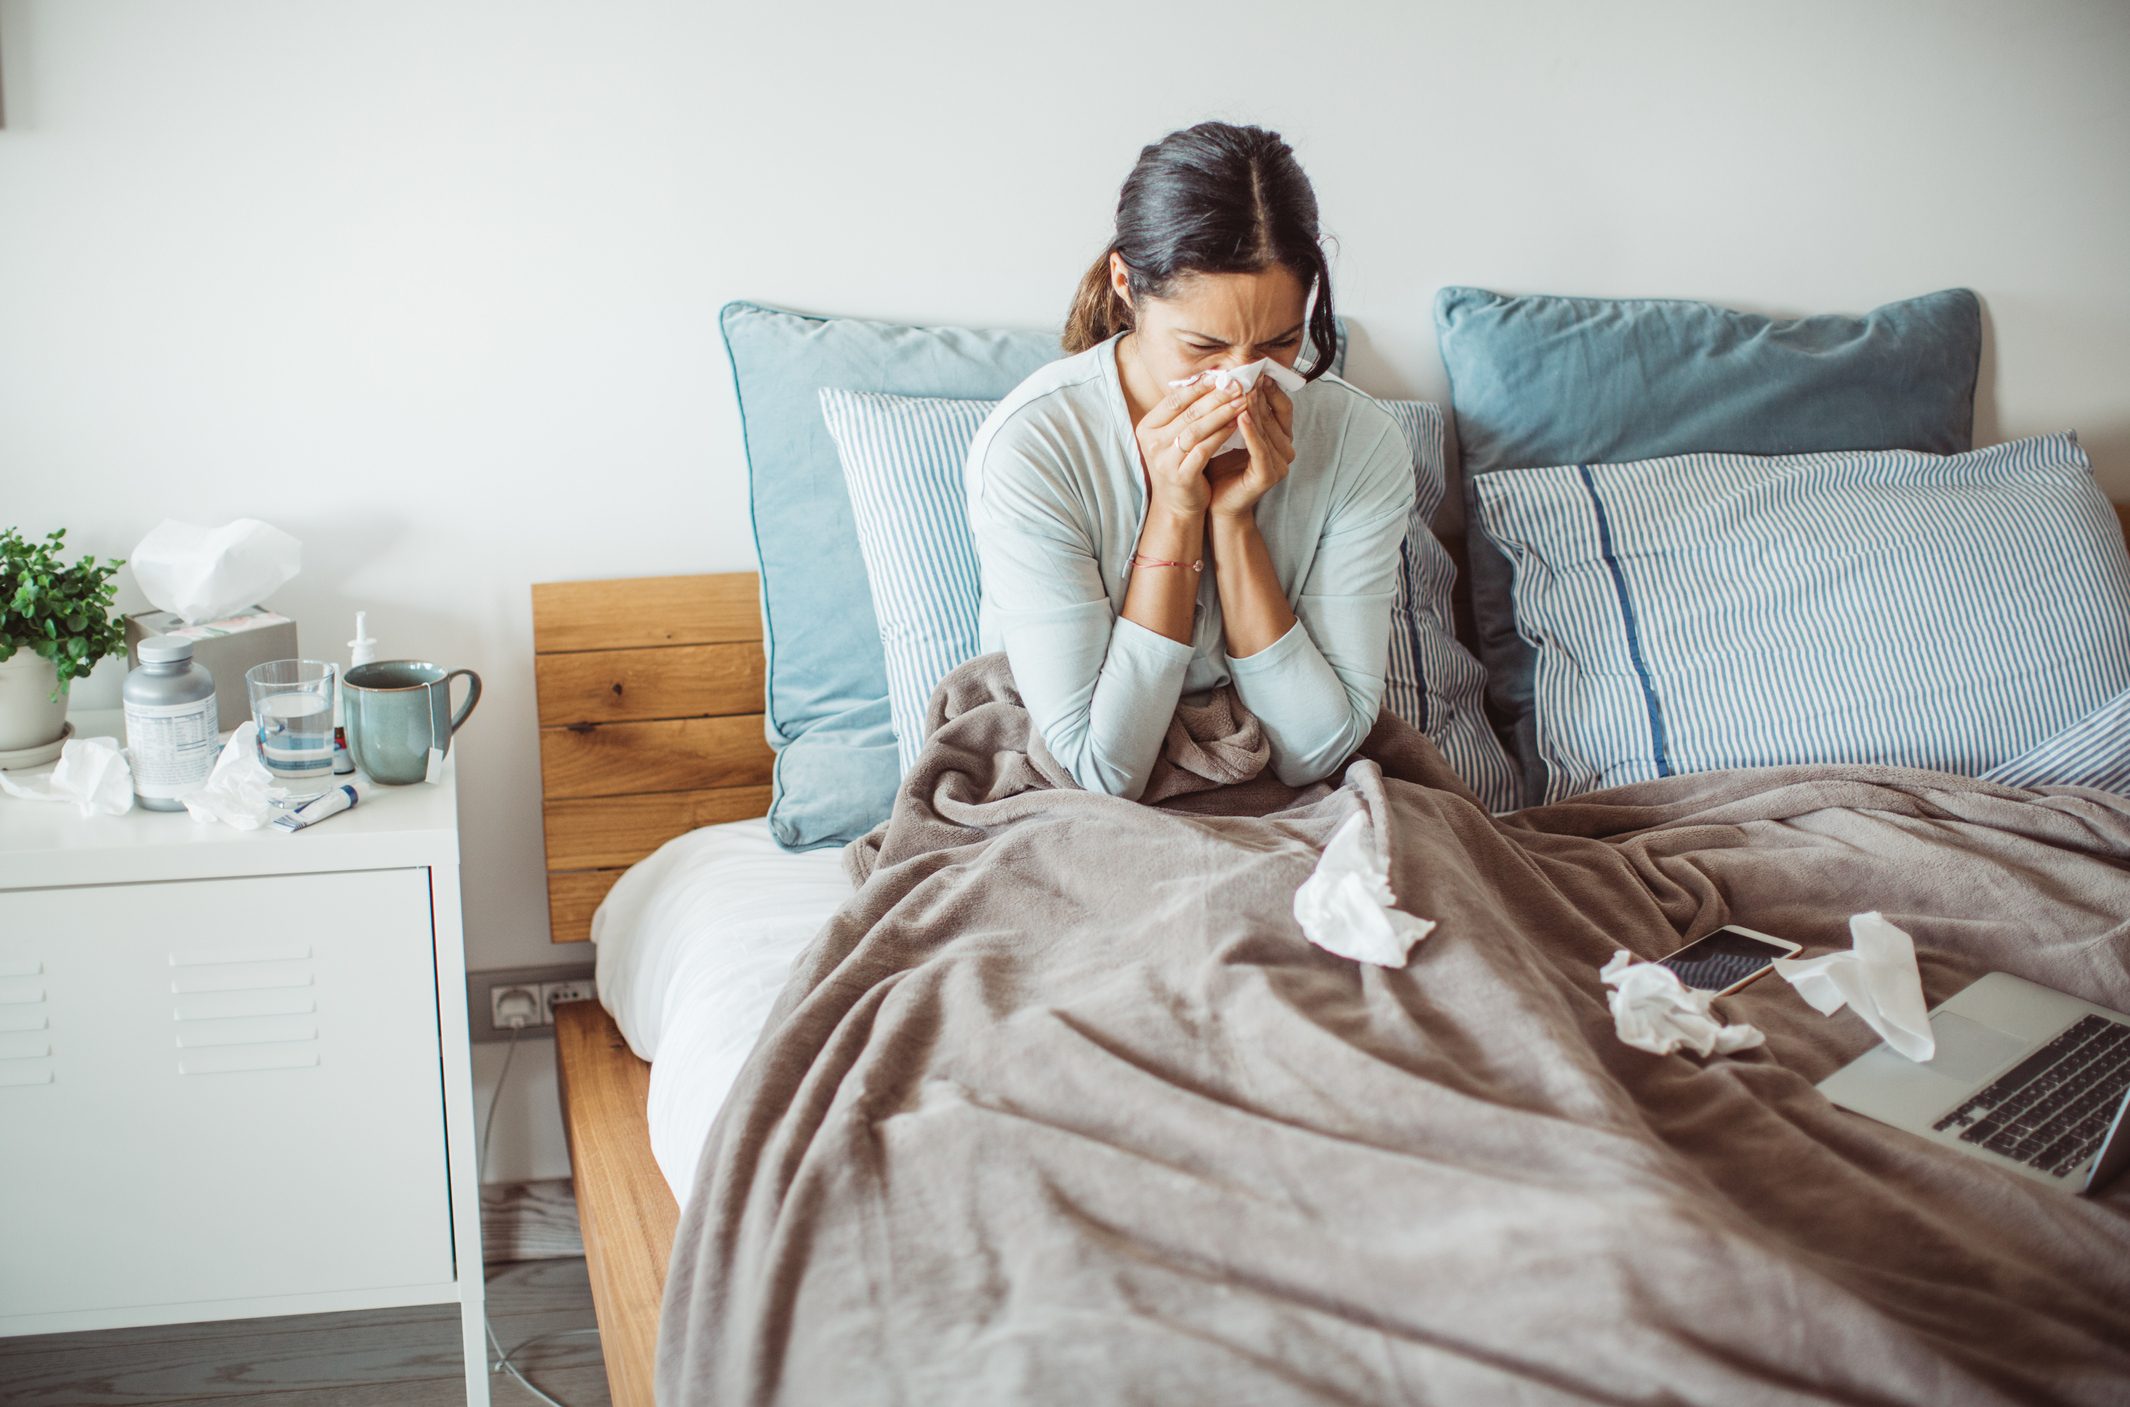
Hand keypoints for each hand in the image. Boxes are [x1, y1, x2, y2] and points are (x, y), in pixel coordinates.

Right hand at [1133, 376, 1249, 519]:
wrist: (1176, 505)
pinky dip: (1221, 435)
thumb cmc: (1179, 464)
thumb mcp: (1173, 437)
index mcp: (1147, 428)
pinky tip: (1236, 425)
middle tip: (1237, 385)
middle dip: (1215, 397)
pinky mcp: (1181, 475)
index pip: (1174, 400)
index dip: (1199, 386)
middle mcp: (1152, 443)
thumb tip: (1209, 379)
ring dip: (1221, 413)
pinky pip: (1204, 450)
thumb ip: (1184, 413)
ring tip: (1241, 402)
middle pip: (1187, 413)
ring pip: (1196, 429)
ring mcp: (1164, 460)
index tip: (1221, 376)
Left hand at [1205, 378, 1293, 521]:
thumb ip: (1237, 412)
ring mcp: (1280, 464)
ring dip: (1255, 408)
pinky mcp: (1268, 476)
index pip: (1281, 407)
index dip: (1270, 388)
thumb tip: (1230, 380)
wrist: (1216, 504)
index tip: (1256, 370)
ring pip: (1267, 430)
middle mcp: (1285, 450)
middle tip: (1248, 374)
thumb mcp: (1230, 434)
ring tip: (1242, 389)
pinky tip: (1240, 416)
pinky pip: (1260, 449)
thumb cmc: (1221, 467)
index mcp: (1280, 438)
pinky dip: (1251, 432)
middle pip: (1274, 415)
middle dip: (1260, 394)